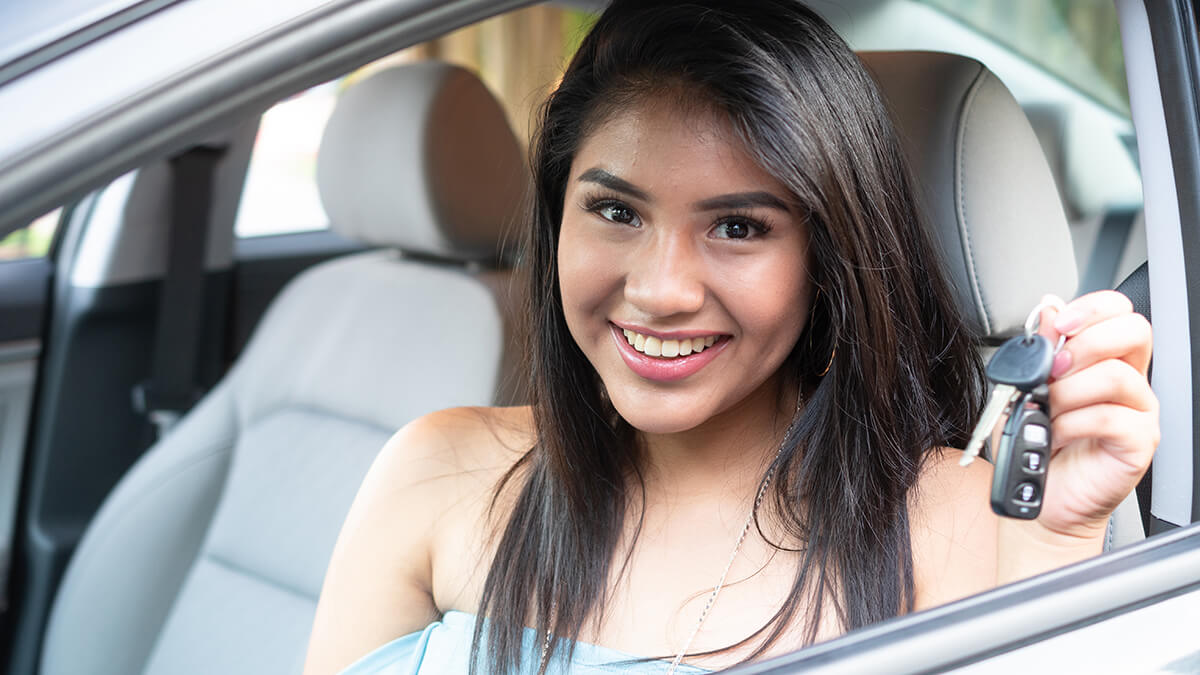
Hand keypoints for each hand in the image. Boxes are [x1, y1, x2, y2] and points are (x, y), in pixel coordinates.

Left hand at [1033, 291, 1158, 540]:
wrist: (1037, 493)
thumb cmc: (1033, 442)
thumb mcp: (1024, 388)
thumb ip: (1040, 350)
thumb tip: (1050, 308)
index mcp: (1104, 360)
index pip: (1118, 313)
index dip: (1092, 308)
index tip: (1060, 324)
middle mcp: (1128, 381)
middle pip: (1134, 331)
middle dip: (1087, 342)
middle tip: (1054, 368)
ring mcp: (1138, 412)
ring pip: (1116, 376)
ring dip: (1068, 391)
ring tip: (1047, 411)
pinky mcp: (1139, 443)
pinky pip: (1110, 418)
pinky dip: (1072, 423)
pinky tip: (1056, 434)